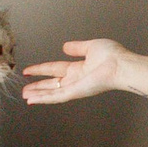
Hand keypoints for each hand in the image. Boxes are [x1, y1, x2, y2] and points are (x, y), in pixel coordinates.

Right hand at [23, 39, 138, 104]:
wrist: (122, 65)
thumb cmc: (113, 56)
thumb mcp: (91, 47)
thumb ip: (77, 48)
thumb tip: (65, 46)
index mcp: (79, 68)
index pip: (55, 69)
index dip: (41, 70)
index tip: (29, 71)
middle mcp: (76, 79)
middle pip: (52, 84)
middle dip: (38, 87)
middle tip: (25, 90)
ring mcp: (75, 87)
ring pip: (52, 93)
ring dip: (38, 94)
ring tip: (25, 96)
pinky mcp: (76, 92)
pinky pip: (56, 96)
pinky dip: (43, 98)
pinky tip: (32, 100)